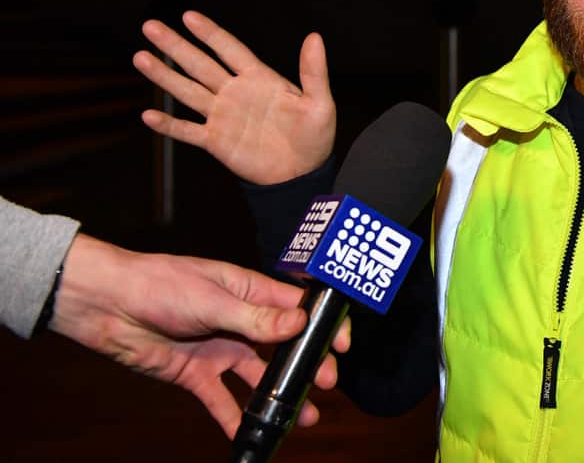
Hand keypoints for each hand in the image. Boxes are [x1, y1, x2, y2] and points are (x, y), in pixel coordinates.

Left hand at [50, 234, 351, 437]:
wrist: (107, 306)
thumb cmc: (160, 285)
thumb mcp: (212, 299)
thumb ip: (255, 317)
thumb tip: (299, 323)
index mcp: (249, 291)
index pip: (298, 307)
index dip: (322, 324)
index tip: (341, 344)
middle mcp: (239, 321)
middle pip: (284, 345)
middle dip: (307, 364)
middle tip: (325, 383)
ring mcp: (219, 348)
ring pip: (258, 376)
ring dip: (279, 394)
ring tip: (301, 416)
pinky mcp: (196, 374)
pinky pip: (221, 399)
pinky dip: (234, 418)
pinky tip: (249, 434)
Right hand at [133, 11, 335, 184]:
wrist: (302, 174)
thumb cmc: (314, 136)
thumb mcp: (320, 103)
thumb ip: (314, 71)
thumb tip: (315, 37)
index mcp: (259, 79)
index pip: (229, 49)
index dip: (210, 33)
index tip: (188, 16)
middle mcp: (235, 92)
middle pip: (200, 65)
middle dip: (175, 46)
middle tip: (150, 26)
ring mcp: (223, 116)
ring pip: (188, 92)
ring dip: (164, 77)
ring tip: (140, 57)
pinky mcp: (216, 141)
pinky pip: (188, 131)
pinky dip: (169, 125)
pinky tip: (148, 116)